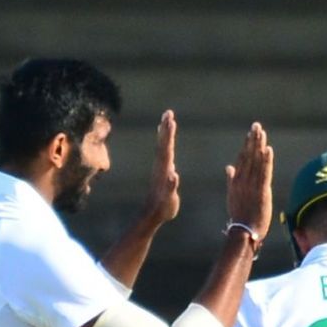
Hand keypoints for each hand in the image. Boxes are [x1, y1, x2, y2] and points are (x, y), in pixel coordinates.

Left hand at [137, 110, 180, 229]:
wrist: (153, 213)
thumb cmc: (162, 207)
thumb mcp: (168, 199)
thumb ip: (171, 186)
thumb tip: (173, 175)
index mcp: (164, 169)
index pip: (166, 148)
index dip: (168, 135)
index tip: (170, 120)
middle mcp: (161, 166)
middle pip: (164, 143)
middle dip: (166, 128)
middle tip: (168, 113)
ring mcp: (161, 168)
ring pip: (163, 146)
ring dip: (166, 132)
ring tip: (168, 119)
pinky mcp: (163, 172)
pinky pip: (164, 153)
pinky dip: (165, 143)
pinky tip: (166, 138)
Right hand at [224, 122, 274, 240]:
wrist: (244, 231)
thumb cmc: (239, 215)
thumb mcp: (232, 195)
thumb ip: (231, 180)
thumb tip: (228, 167)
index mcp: (236, 180)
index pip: (242, 159)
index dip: (247, 145)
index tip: (250, 133)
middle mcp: (243, 180)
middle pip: (249, 156)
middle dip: (253, 140)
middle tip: (257, 126)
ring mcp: (251, 185)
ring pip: (256, 162)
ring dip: (259, 146)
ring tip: (262, 133)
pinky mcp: (261, 192)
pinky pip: (264, 173)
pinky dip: (266, 161)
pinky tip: (268, 150)